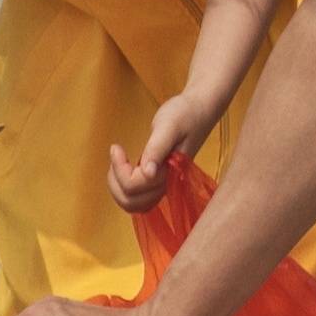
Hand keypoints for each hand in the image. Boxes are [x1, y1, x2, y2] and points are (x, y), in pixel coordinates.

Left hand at [106, 92, 219, 211]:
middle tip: (117, 156)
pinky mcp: (160, 180)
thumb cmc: (185, 114)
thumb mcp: (169, 126)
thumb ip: (157, 149)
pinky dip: (125, 188)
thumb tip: (147, 173)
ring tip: (118, 163)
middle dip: (116, 182)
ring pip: (133, 203)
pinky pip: (139, 197)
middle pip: (131, 202)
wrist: (199, 111)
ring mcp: (163, 184)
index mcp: (169, 172)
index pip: (134, 186)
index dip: (120, 169)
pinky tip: (125, 168)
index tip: (117, 147)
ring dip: (118, 188)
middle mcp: (166, 184)